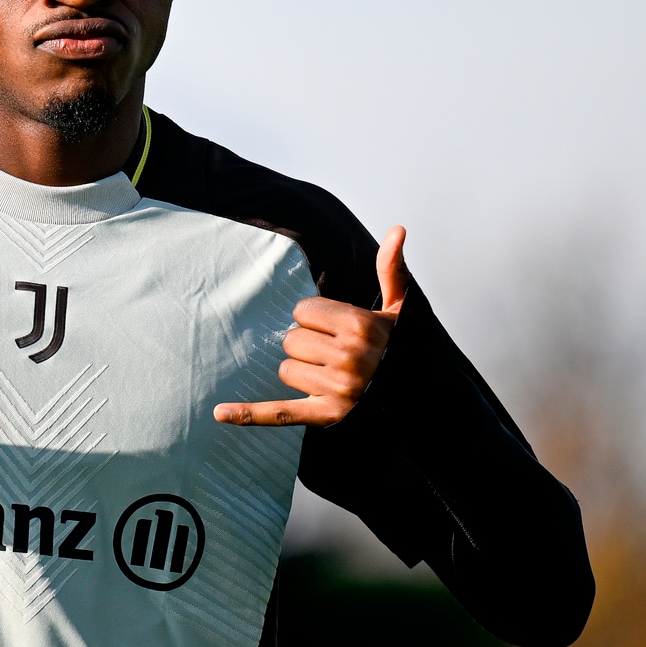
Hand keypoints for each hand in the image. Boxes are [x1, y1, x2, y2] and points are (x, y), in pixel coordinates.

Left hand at [214, 226, 407, 427]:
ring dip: (303, 372)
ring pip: (287, 370)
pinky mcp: (329, 416)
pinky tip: (220, 412)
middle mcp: (348, 357)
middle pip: (292, 340)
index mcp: (361, 325)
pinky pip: (280, 413)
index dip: (317, 317)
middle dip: (309, 344)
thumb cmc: (407, 348)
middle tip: (338, 353)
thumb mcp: (403, 308)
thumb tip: (397, 229)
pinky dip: (248, 414)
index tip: (339, 328)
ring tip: (335, 376)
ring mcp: (338, 389)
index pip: (303, 311)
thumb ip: (390, 269)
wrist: (425, 397)